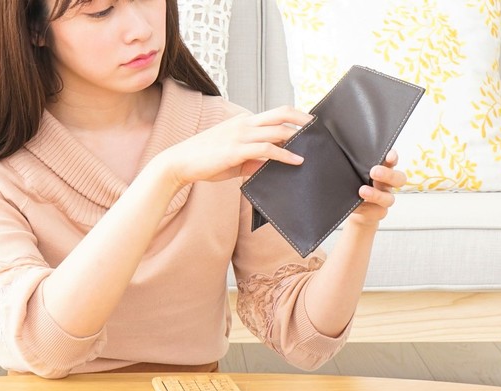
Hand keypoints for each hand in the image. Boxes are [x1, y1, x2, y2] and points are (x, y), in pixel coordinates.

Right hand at [159, 106, 313, 188]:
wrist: (179, 163)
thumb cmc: (204, 160)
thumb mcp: (233, 158)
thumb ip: (252, 160)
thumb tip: (270, 166)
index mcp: (243, 122)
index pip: (274, 114)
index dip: (294, 117)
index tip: (309, 125)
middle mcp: (244, 124)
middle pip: (281, 113)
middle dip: (304, 120)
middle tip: (320, 129)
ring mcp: (240, 135)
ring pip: (278, 130)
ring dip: (298, 137)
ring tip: (314, 146)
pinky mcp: (237, 150)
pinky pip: (267, 149)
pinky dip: (285, 155)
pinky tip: (297, 161)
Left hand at [348, 149, 406, 227]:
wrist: (354, 210)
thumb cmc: (354, 186)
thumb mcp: (354, 174)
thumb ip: (354, 165)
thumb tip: (343, 152)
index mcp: (383, 171)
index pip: (392, 162)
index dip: (393, 158)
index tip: (389, 155)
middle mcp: (387, 185)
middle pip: (399, 179)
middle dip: (388, 175)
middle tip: (373, 172)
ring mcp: (384, 200)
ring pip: (389, 199)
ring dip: (376, 194)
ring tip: (362, 191)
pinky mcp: (378, 213)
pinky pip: (374, 212)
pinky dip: (363, 208)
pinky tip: (354, 206)